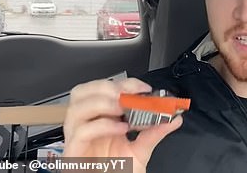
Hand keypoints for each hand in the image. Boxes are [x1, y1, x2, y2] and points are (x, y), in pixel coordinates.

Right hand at [63, 78, 182, 172]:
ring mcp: (76, 138)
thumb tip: (174, 118)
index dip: (123, 83)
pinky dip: (103, 126)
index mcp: (100, 119)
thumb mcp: (141, 150)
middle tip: (128, 95)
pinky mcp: (72, 154)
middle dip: (107, 87)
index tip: (143, 88)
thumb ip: (155, 132)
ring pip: (76, 108)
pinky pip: (82, 132)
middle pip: (81, 92)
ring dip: (103, 103)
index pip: (102, 89)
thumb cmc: (119, 172)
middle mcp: (85, 125)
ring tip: (124, 109)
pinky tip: (121, 128)